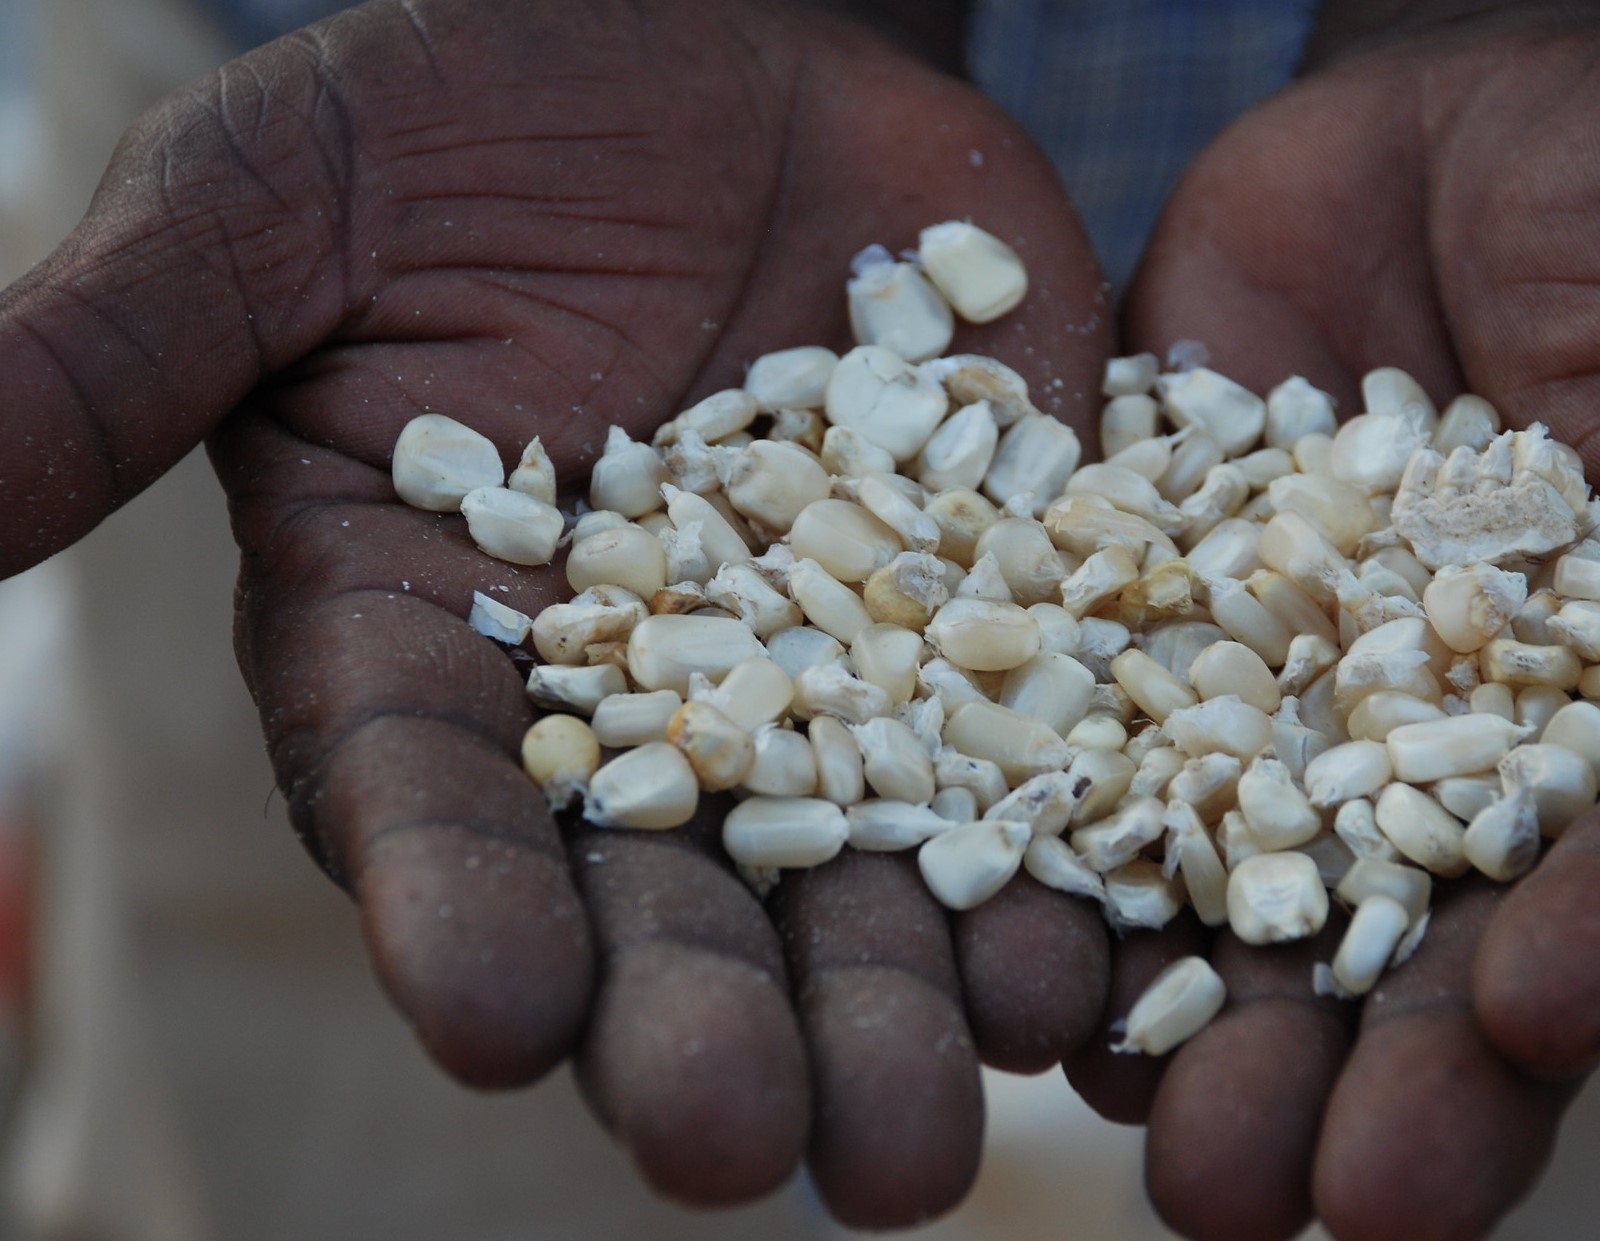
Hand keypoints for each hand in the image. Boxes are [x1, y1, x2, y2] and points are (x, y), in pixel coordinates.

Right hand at [0, 0, 1114, 1223]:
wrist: (725, 50)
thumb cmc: (473, 114)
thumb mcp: (284, 203)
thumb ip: (123, 352)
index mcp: (429, 643)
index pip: (423, 807)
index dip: (451, 912)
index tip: (494, 1021)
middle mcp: (628, 708)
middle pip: (660, 901)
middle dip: (698, 1027)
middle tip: (748, 1152)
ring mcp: (829, 676)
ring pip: (860, 880)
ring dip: (899, 1008)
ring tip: (934, 1131)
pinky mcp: (995, 616)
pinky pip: (1038, 761)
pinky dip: (1067, 862)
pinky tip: (1099, 959)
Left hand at [1092, 4, 1599, 1235]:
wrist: (1502, 109)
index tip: (1539, 1019)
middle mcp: (1499, 760)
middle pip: (1450, 944)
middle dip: (1387, 1075)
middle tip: (1308, 1206)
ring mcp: (1324, 705)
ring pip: (1267, 900)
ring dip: (1214, 1033)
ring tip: (1164, 1155)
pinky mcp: (1178, 628)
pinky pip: (1117, 761)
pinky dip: (1075, 864)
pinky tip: (1030, 970)